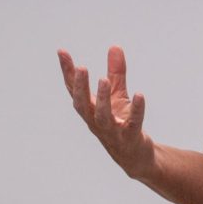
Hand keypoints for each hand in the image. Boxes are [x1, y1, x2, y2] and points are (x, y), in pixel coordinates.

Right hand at [57, 46, 154, 180]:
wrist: (135, 157)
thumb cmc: (121, 124)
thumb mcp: (118, 96)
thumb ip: (116, 72)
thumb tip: (115, 46)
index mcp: (90, 110)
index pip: (74, 89)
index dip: (67, 72)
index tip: (62, 52)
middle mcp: (96, 121)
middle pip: (82, 105)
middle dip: (80, 87)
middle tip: (81, 68)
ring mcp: (112, 131)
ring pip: (102, 116)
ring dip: (102, 98)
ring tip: (103, 80)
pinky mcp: (130, 137)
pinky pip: (133, 123)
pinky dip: (137, 110)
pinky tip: (140, 95)